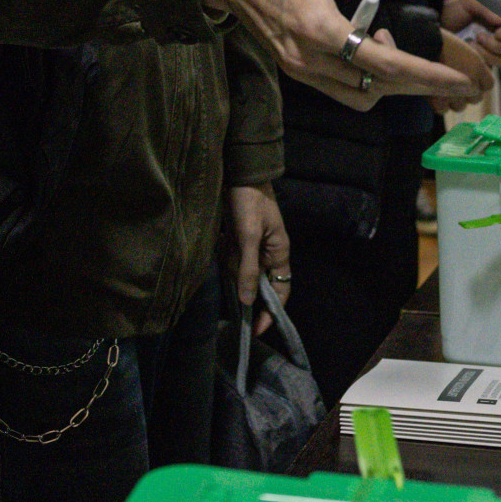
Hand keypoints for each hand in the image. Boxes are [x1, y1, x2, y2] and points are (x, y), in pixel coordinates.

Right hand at [200, 0, 473, 108]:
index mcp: (318, 25)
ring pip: (361, 97)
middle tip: (462, 79)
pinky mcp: (293, 70)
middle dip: (424, 85)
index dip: (429, 75)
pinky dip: (367, 80)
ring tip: (393, 42)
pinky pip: (341, 91)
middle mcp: (307, 57)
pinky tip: (373, 47)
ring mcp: (298, 68)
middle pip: (379, 88)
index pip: (385, 66)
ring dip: (390, 81)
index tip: (463, 80)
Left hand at [223, 183, 289, 329]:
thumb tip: (247, 301)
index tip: (255, 330)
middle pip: (258, 284)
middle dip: (246, 291)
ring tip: (225, 265)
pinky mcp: (239, 239)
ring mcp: (254, 246)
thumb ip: (247, 269)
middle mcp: (269, 253)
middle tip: (235, 303)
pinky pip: (233, 259)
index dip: (270, 313)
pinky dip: (226, 260)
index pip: (280, 291)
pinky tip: (220, 255)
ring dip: (233, 271)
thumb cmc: (249, 202)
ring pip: (243, 272)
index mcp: (279, 253)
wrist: (239, 172)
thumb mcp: (247, 236)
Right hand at [431, 30, 497, 111]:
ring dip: (454, 101)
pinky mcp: (437, 99)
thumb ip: (475, 66)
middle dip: (468, 93)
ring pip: (460, 106)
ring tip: (444, 90)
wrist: (419, 42)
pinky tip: (435, 95)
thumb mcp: (464, 49)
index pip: (488, 85)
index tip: (470, 77)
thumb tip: (476, 82)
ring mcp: (454, 93)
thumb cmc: (440, 41)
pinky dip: (440, 104)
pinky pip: (443, 109)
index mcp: (478, 66)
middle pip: (476, 98)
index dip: (479, 82)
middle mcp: (470, 82)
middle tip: (455, 84)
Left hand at [441, 0, 500, 72]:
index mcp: (499, 22)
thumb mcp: (469, 3)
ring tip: (472, 42)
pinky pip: (490, 68)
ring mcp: (489, 53)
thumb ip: (487, 8)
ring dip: (486, 52)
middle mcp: (497, 38)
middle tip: (480, 36)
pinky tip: (469, 50)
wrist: (435, 26)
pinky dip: (480, 60)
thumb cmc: (453, 12)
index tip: (498, 31)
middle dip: (497, 44)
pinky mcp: (480, 65)